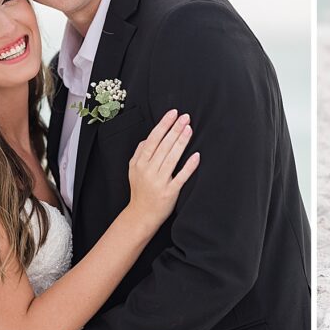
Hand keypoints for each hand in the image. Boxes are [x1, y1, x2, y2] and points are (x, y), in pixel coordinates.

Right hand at [127, 109, 200, 228]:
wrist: (141, 215)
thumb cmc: (140, 190)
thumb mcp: (133, 169)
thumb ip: (140, 152)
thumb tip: (148, 137)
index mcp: (140, 163)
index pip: (153, 140)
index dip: (163, 125)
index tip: (173, 114)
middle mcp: (148, 171)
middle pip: (163, 146)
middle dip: (175, 130)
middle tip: (185, 117)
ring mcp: (159, 182)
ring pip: (171, 158)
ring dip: (181, 143)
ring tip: (189, 129)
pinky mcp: (169, 192)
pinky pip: (181, 177)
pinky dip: (188, 167)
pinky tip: (196, 156)